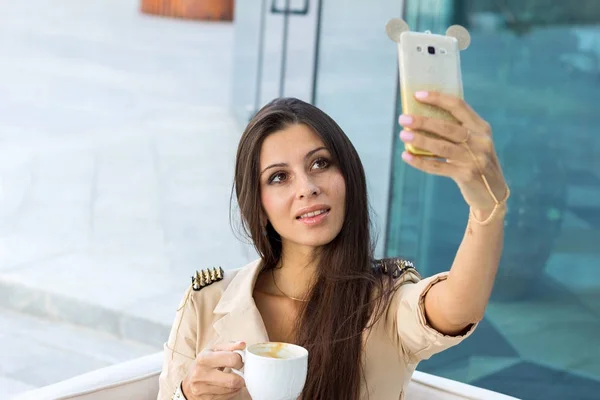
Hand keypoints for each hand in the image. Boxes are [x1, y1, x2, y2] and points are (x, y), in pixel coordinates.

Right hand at [182, 341, 245, 399]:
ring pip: (231, 389)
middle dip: (242, 376)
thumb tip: (242, 345)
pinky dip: (232, 391)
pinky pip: (227, 396)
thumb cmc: (204, 363)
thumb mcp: (214, 350)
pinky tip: (229, 385)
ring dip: (238, 384)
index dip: (240, 360)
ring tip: (235, 378)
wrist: (190, 381)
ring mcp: (202, 389)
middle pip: (232, 380)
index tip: (240, 361)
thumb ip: (229, 347)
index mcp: (203, 358)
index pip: (231, 360)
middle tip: (241, 372)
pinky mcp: (206, 399)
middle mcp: (200, 374)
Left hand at [398, 91, 508, 218]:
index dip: (438, 98)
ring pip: (442, 147)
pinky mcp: (467, 175)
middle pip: (448, 127)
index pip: (459, 106)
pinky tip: (406, 156)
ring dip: (420, 140)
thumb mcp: (474, 143)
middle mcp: (480, 141)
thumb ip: (456, 131)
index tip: (418, 95)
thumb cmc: (476, 162)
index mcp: (481, 127)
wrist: (492, 194)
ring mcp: (475, 159)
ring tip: (403, 135)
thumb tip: (420, 119)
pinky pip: (438, 166)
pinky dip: (420, 162)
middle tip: (403, 118)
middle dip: (423, 121)